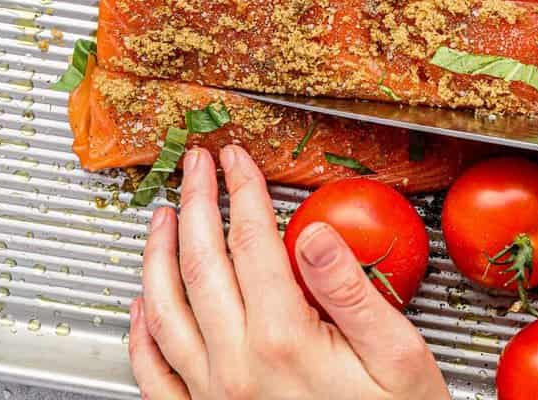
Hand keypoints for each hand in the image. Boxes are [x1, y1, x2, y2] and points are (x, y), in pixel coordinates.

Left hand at [128, 145, 450, 399]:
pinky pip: (154, 371)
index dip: (242, 192)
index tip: (237, 161)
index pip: (251, 242)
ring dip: (157, 255)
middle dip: (196, 203)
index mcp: (284, 340)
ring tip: (161, 216)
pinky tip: (141, 306)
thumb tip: (314, 235)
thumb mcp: (397, 357)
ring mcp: (213, 396)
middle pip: (201, 264)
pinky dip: (140, 332)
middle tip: (195, 166)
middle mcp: (237, 367)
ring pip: (164, 310)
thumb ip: (351, 292)